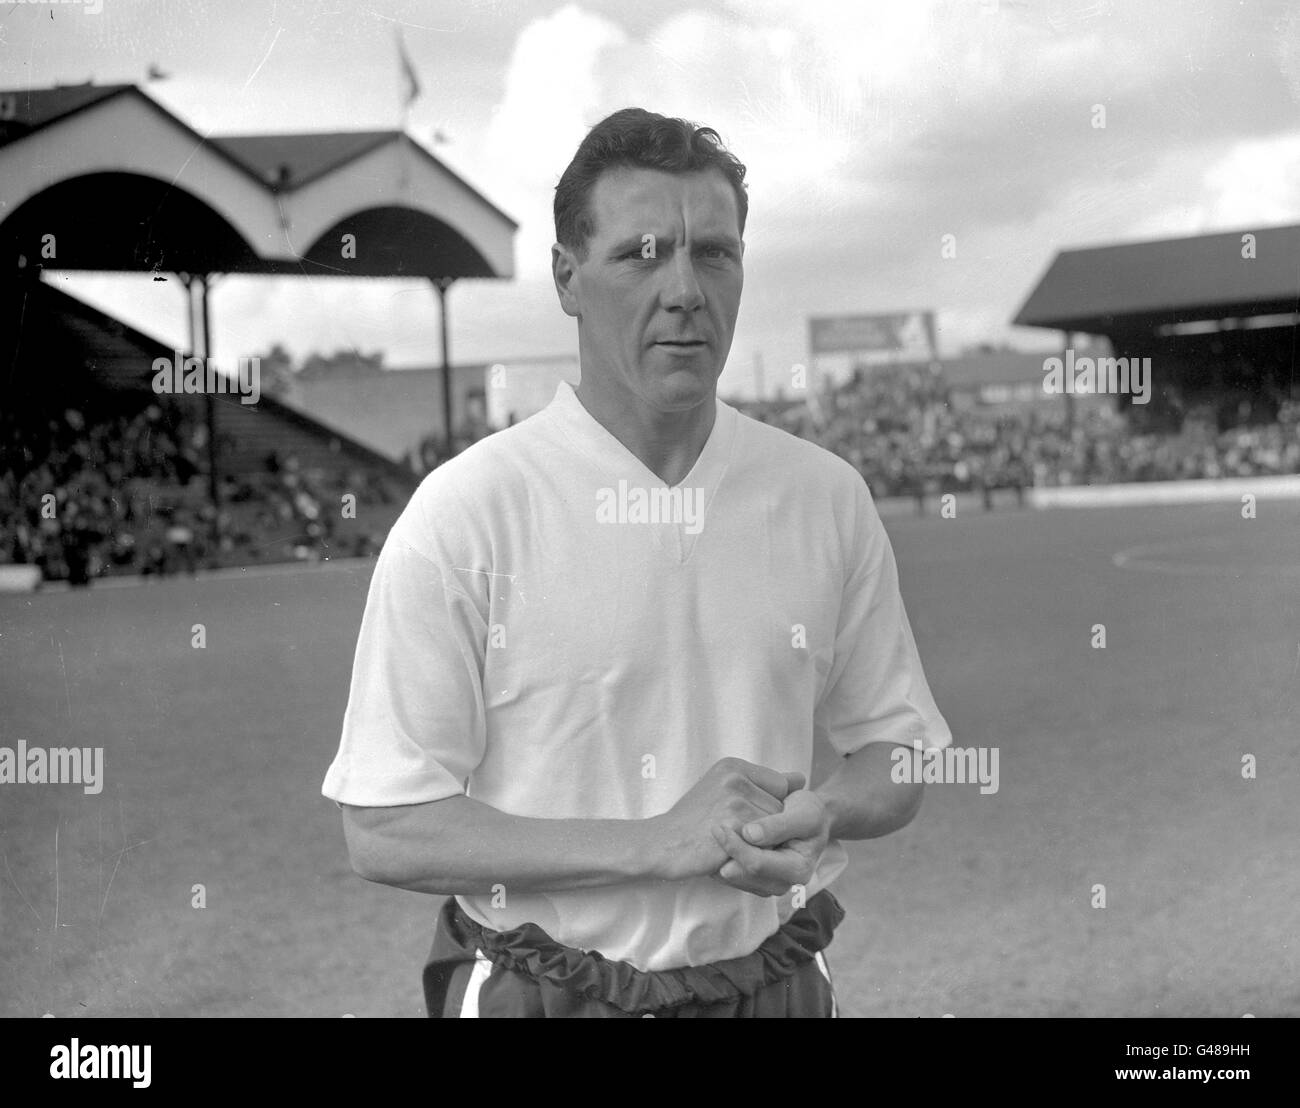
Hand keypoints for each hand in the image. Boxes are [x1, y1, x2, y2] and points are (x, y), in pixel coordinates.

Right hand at [652, 758, 805, 881]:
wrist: (662, 843)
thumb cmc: (694, 820)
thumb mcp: (723, 789)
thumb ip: (762, 783)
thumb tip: (801, 779)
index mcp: (733, 765)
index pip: (780, 786)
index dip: (768, 808)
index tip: (747, 819)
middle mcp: (735, 778)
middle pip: (780, 808)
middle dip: (768, 827)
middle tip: (737, 835)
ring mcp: (734, 802)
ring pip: (775, 829)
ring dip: (763, 843)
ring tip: (734, 844)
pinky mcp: (733, 829)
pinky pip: (764, 845)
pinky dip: (755, 854)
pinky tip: (733, 853)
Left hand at [710, 789, 830, 897]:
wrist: (811, 818)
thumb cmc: (810, 812)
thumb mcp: (804, 813)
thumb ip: (779, 824)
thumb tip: (749, 834)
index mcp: (798, 870)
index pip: (758, 864)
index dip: (737, 847)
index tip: (720, 827)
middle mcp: (782, 883)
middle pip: (743, 875)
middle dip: (723, 854)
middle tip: (709, 830)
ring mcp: (767, 884)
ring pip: (734, 878)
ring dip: (718, 860)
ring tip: (708, 836)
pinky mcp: (755, 880)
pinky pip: (732, 875)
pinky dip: (720, 861)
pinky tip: (712, 844)